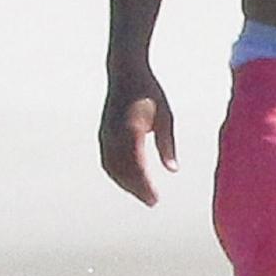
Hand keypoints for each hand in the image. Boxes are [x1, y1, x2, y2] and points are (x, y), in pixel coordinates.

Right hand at [99, 69, 176, 205]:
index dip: (145, 186)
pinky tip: (129, 180)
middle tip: (152, 202)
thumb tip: (172, 170)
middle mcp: (114, 135)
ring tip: (142, 194)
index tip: (155, 199)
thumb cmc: (149, 93)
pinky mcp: (103, 134)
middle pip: (122, 172)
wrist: (125, 73)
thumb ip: (167, 145)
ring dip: (125, 184)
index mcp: (131, 131)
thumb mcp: (165, 117)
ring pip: (112, 168)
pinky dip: (117, 174)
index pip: (137, 166)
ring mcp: (105, 135)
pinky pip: (107, 160)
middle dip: (136, 189)